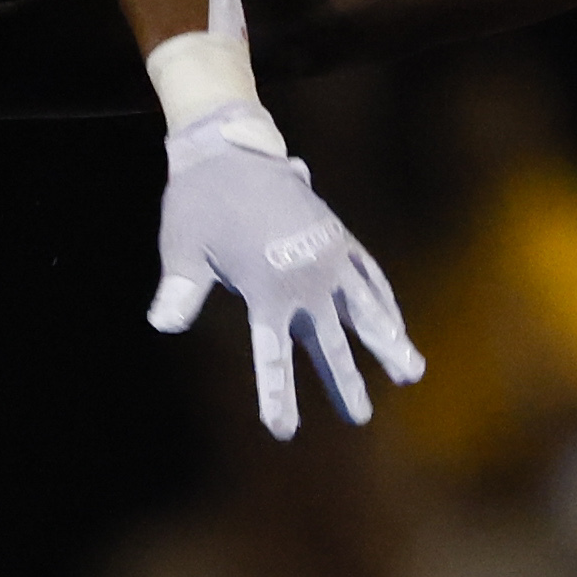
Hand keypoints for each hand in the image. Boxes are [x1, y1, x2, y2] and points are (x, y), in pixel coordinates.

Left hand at [146, 102, 424, 438]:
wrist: (230, 145)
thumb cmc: (201, 198)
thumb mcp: (182, 244)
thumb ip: (180, 288)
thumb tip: (163, 323)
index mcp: (266, 287)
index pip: (273, 354)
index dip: (278, 394)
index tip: (283, 431)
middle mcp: (306, 276)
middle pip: (329, 341)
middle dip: (345, 382)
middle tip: (360, 418)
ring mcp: (328, 254)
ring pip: (366, 309)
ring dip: (389, 340)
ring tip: (413, 372)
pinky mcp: (337, 236)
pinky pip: (369, 274)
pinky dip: (384, 299)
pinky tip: (396, 320)